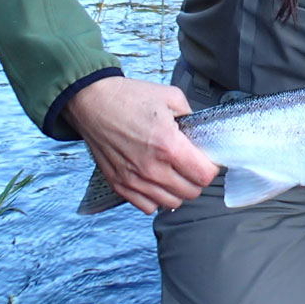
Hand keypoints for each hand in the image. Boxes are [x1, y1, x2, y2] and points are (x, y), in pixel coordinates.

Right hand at [65, 76, 218, 214]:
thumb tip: (200, 135)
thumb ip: (192, 118)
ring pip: (171, 202)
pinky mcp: (119, 185)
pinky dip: (157, 198)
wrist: (93, 102)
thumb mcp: (172, 97)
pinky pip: (148, 207)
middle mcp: (152, 168)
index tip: (207, 159)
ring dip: (179, 190)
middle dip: (197, 178)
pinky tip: (157, 181)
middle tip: (192, 164)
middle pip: (191, 192)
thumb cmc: (130, 97)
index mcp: (168, 145)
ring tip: (175, 172)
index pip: (204, 175)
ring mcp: (134, 180)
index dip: (211, 167)